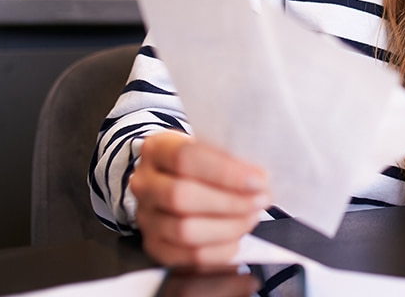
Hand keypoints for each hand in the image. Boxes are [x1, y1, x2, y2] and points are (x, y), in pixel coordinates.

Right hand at [130, 130, 271, 265]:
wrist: (175, 179)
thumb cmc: (201, 162)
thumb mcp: (211, 147)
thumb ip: (229, 158)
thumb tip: (258, 179)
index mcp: (157, 149)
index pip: (185, 157)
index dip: (224, 171)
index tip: (257, 180)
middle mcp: (144, 183)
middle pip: (181, 196)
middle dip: (230, 202)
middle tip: (260, 200)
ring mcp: (145, 217)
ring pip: (184, 230)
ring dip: (227, 227)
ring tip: (252, 217)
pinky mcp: (154, 245)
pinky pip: (187, 256)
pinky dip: (219, 251)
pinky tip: (237, 238)